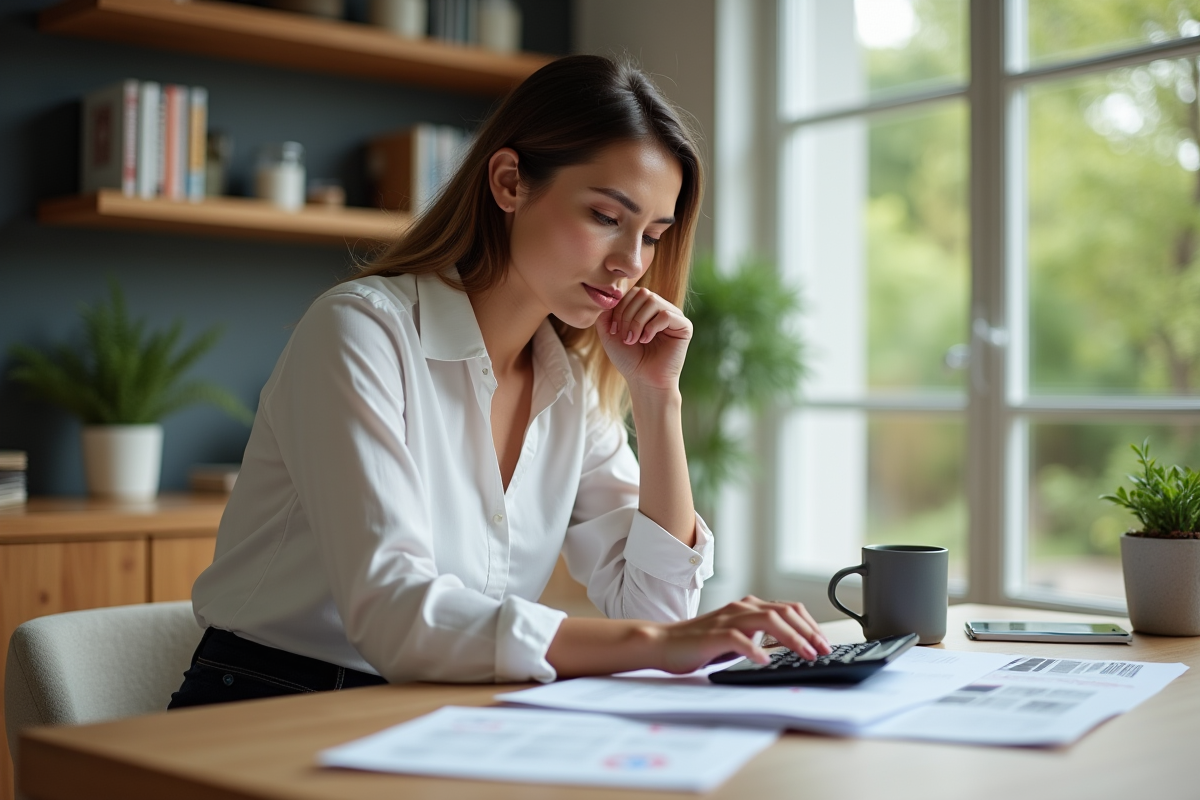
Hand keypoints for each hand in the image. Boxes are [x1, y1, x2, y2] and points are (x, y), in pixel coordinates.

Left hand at [596, 287, 691, 393]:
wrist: (643, 380)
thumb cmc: (629, 359)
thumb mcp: (609, 334)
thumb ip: (605, 314)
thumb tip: (611, 297)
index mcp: (645, 308)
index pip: (632, 292)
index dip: (619, 307)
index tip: (612, 330)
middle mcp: (661, 308)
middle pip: (642, 293)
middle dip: (627, 315)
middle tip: (624, 337)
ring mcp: (674, 316)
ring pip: (653, 301)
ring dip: (637, 322)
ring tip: (633, 340)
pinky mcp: (684, 326)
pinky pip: (666, 315)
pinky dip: (652, 327)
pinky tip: (646, 340)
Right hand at [651, 596, 831, 674]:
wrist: (665, 643)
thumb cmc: (701, 644)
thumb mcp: (737, 638)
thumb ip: (760, 637)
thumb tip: (793, 647)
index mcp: (748, 608)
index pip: (789, 609)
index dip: (810, 625)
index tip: (824, 643)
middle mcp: (741, 609)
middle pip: (783, 612)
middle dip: (808, 631)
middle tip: (823, 650)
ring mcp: (727, 619)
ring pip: (767, 620)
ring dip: (791, 638)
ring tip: (805, 654)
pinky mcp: (713, 634)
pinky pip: (738, 638)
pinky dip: (754, 649)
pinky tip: (765, 660)